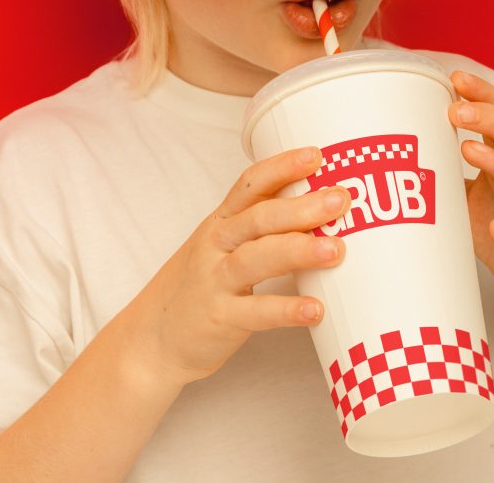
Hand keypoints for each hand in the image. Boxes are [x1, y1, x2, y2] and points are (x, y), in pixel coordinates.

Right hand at [131, 147, 349, 387]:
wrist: (152, 338)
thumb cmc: (200, 285)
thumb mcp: (222, 246)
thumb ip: (262, 229)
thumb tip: (323, 211)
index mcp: (222, 221)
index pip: (251, 184)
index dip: (282, 166)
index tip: (317, 155)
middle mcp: (217, 244)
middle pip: (259, 217)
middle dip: (302, 206)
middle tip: (341, 200)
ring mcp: (215, 280)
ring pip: (257, 258)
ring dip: (298, 250)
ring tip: (336, 250)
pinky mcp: (219, 318)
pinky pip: (256, 312)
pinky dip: (286, 310)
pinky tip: (316, 310)